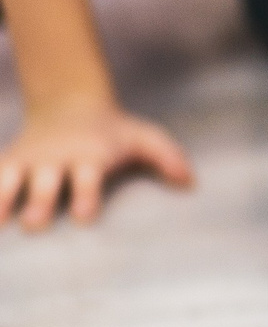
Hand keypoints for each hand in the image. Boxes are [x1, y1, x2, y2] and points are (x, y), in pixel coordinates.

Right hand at [0, 96, 193, 228]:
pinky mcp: (9, 160)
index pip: (88, 176)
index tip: (83, 217)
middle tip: (35, 225)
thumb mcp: (144, 137)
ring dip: (1, 197)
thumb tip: (189, 182)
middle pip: (46, 181)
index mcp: (90, 156)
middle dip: (40, 201)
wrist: (71, 102)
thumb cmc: (114, 131)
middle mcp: (56, 159)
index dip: (85, 194)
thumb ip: (168, 157)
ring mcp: (29, 160)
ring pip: (9, 177)